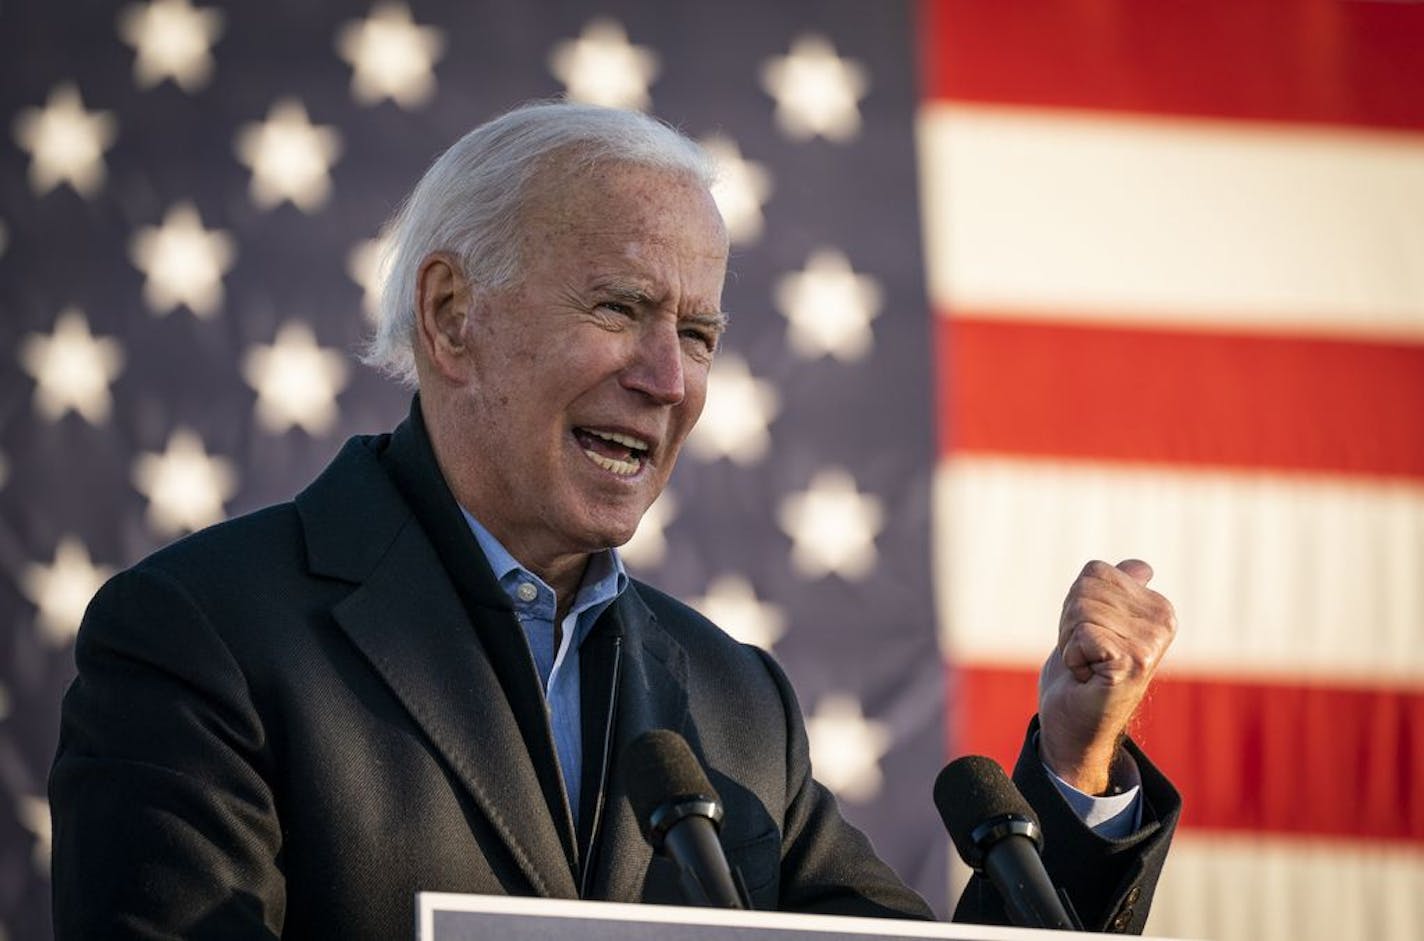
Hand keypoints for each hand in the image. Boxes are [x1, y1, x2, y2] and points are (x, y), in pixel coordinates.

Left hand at [1038, 559, 1176, 794]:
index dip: (1077, 604)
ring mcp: (1150, 643)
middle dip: (1072, 622)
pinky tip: (1088, 677)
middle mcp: (1163, 621)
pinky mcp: (1133, 662)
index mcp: (1159, 607)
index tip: (1091, 638)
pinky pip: (1081, 634)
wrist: (1074, 725)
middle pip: (1085, 590)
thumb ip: (1120, 592)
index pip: (1095, 572)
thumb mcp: (1099, 623)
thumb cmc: (1085, 674)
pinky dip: (1072, 657)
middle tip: (1087, 655)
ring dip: (1071, 641)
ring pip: (1080, 610)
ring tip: (1088, 666)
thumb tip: (1143, 567)